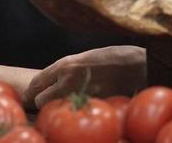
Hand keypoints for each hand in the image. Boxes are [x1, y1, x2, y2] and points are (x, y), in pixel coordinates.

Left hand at [23, 46, 145, 108]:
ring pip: (56, 109)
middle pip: (40, 101)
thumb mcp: (86, 57)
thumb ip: (69, 69)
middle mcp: (68, 80)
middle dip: (43, 103)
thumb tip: (56, 80)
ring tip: (68, 107)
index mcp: (65, 65)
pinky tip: (83, 110)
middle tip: (50, 103)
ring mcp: (79, 96)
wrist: (138, 65)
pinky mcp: (90, 107)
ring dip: (59, 109)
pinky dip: (77, 113)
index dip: (32, 91)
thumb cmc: (114, 57)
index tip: (32, 95)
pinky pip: (76, 113)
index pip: (36, 82)